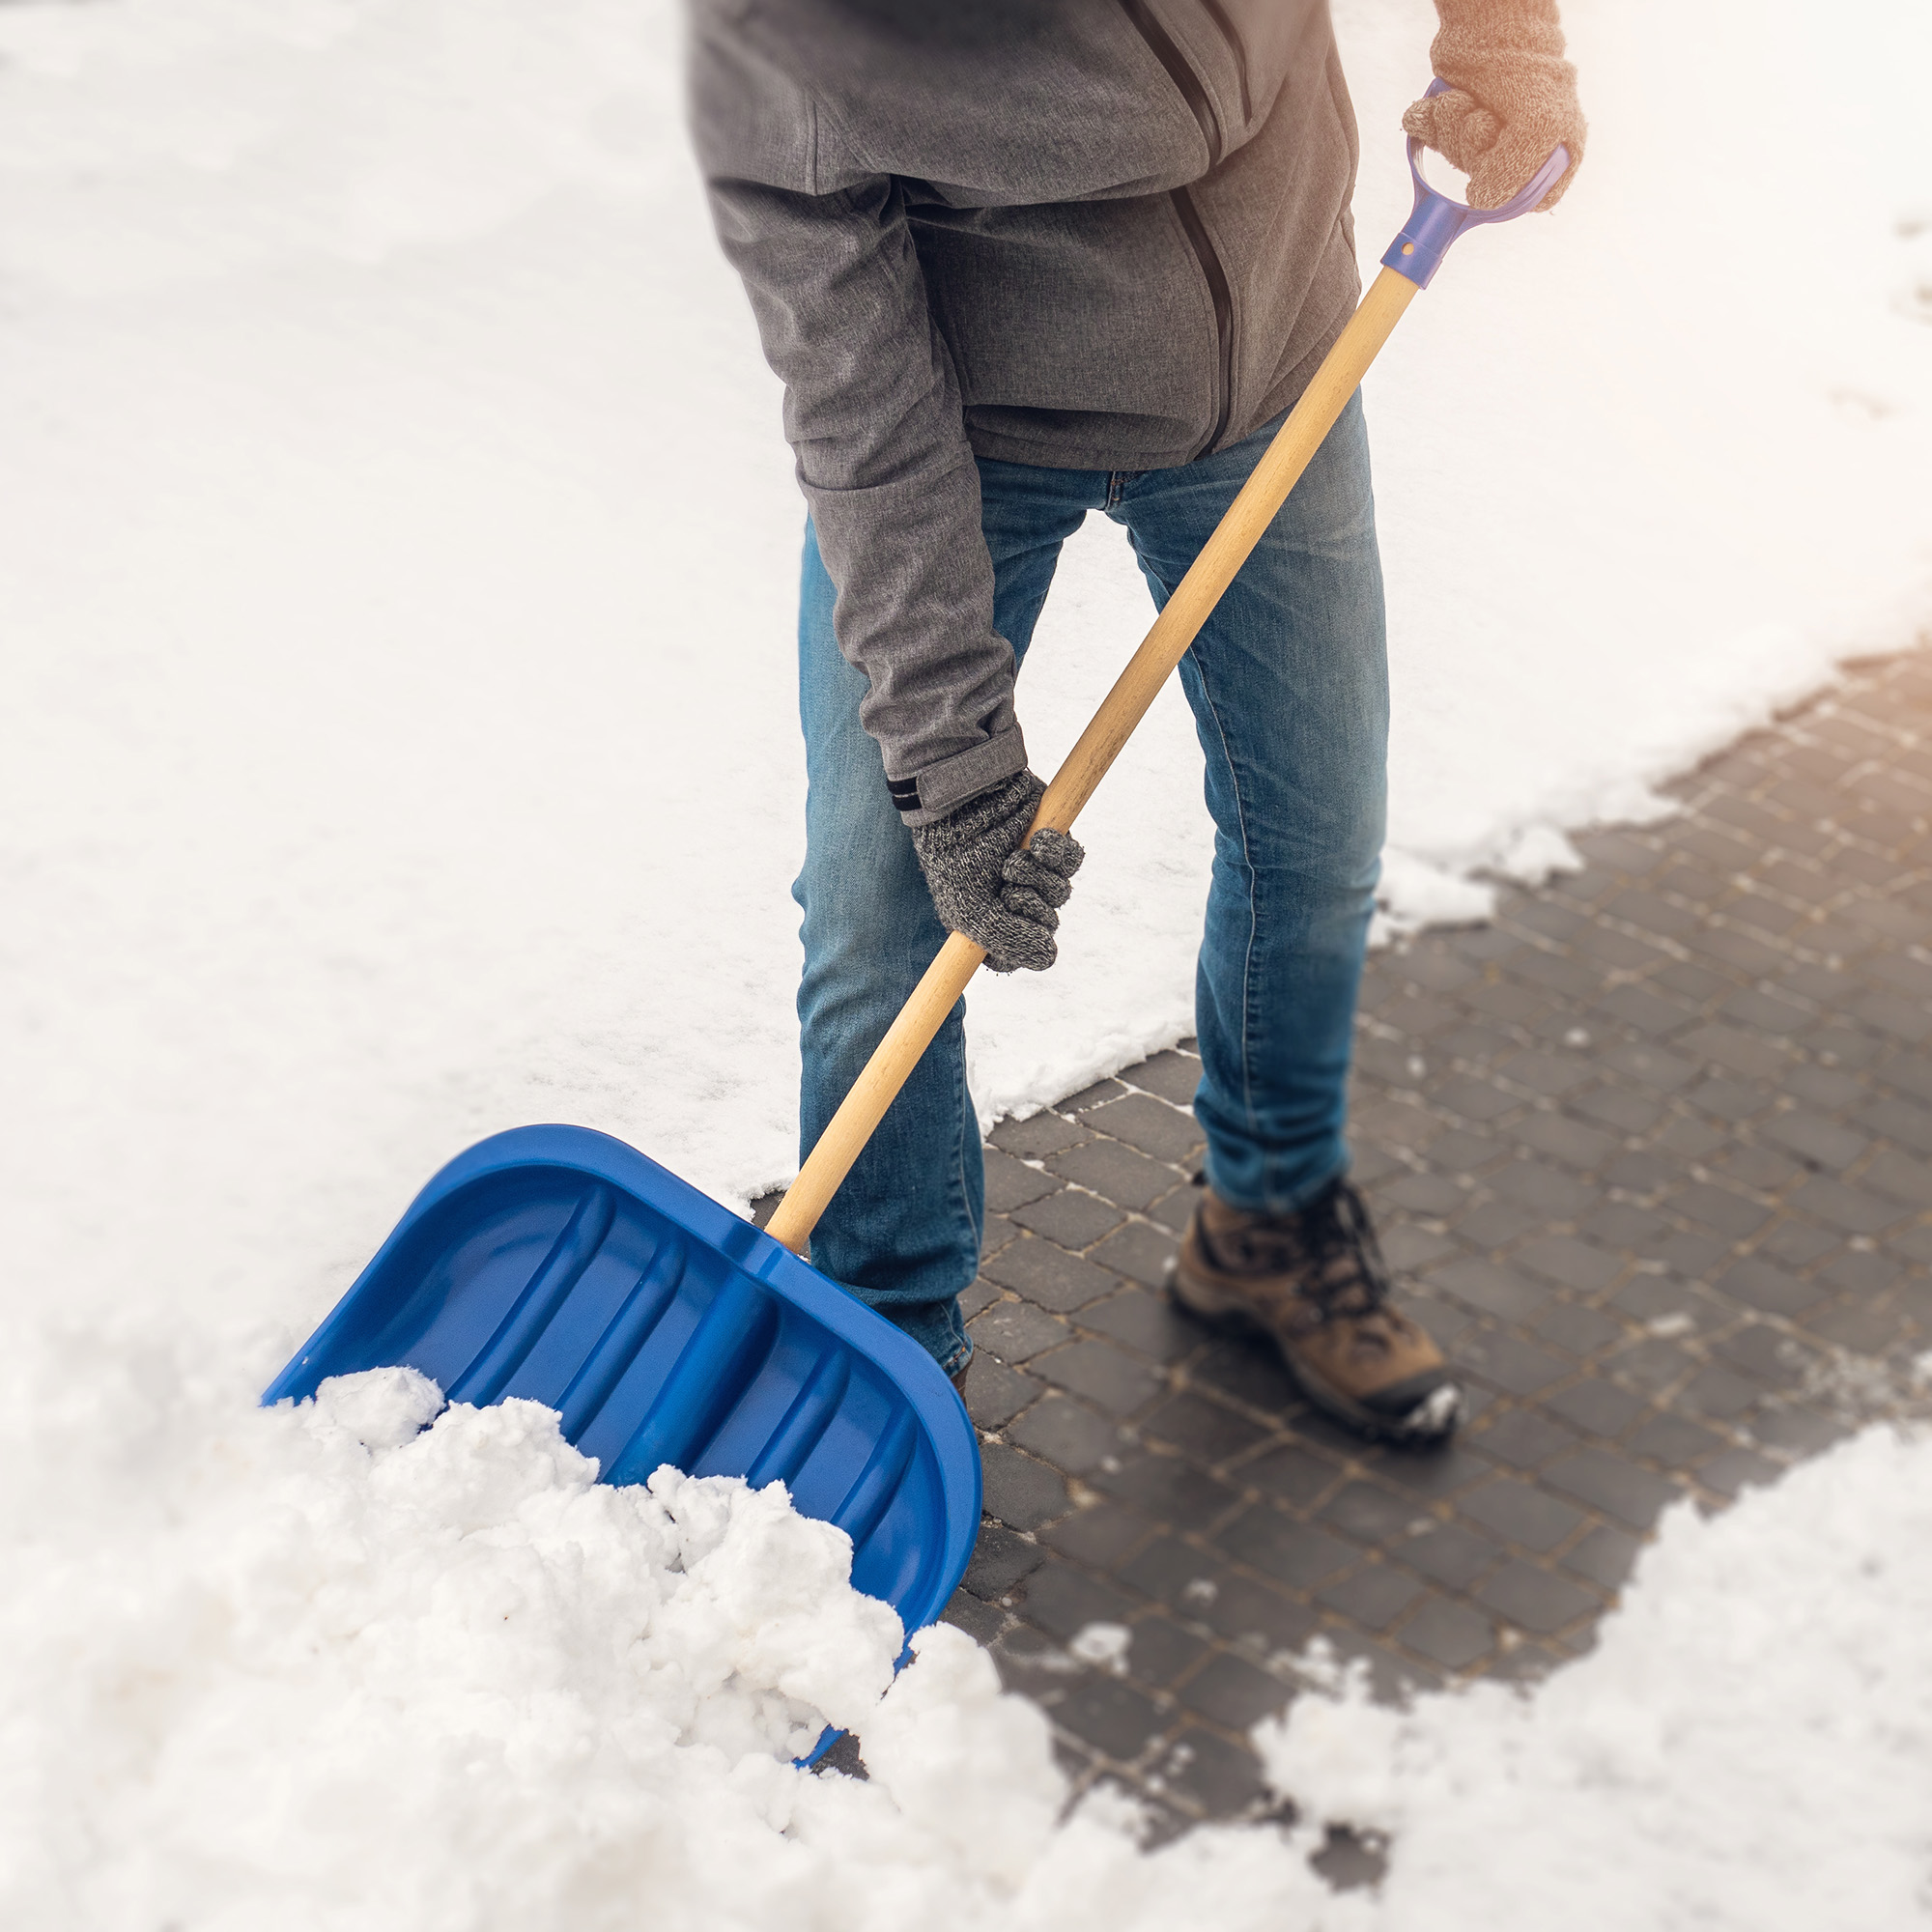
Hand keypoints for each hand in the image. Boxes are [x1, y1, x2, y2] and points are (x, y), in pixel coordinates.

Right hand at [908, 771, 1083, 973]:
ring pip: (1060, 893)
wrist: (961, 799)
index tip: (1008, 928)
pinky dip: (1057, 852)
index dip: (1021, 945)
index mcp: (989, 921)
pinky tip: (1037, 842)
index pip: (1019, 954)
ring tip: (1014, 861)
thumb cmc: (955, 857)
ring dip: (1040, 879)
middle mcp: (1013, 898)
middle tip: (1008, 888)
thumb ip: (1007, 941)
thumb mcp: (970, 911)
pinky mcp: (1051, 842)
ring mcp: (1034, 871)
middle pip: (1046, 924)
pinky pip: (1071, 859)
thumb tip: (1049, 958)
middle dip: (1031, 907)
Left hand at [1403, 0, 1585, 212]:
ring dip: (1451, 126)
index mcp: (1554, 154)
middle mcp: (1520, 149)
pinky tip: (1436, 103)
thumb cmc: (1526, 69)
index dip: (1503, 187)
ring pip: (1455, 158)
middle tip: (1481, 115)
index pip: (1525, 200)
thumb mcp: (1538, 127)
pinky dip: (1428, 121)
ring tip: (1462, 99)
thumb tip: (1479, 201)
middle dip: (1472, 145)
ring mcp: (1488, 135)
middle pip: (1483, 180)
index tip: (1496, 160)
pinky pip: (1432, 139)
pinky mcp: (1457, 120)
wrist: (1491, 22)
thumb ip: (1513, 174)